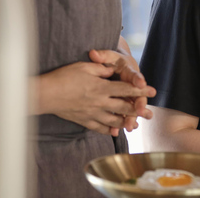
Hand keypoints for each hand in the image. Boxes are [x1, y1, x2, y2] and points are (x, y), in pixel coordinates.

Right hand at [39, 61, 154, 135]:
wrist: (46, 94)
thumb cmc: (64, 77)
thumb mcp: (84, 66)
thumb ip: (101, 69)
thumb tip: (111, 70)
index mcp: (102, 87)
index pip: (126, 88)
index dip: (141, 89)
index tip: (153, 90)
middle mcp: (100, 102)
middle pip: (124, 107)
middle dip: (138, 109)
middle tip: (149, 112)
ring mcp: (93, 113)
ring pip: (114, 120)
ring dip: (126, 121)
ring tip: (135, 124)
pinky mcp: (84, 121)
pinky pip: (100, 128)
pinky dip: (109, 130)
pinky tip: (115, 131)